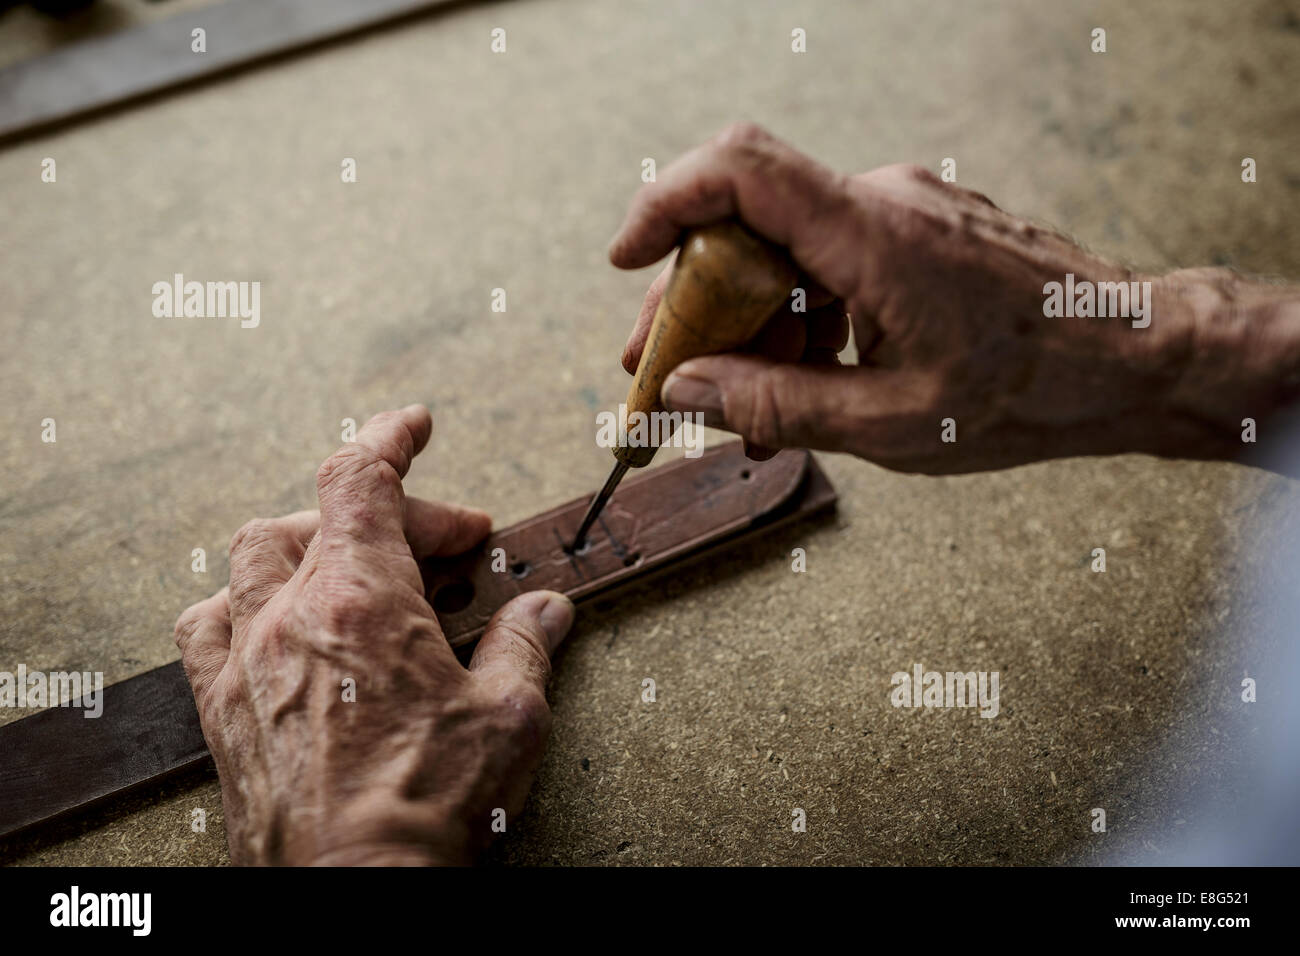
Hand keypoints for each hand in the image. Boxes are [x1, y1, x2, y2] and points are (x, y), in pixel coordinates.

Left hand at [174, 405, 573, 865]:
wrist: (356, 893)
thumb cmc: (426, 808)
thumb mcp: (509, 717)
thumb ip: (525, 645)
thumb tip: (544, 610)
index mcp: (363, 600)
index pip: (363, 477)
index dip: (392, 438)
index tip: (415, 424)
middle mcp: (290, 617)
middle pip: (324, 517)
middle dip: (394, 514)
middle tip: (449, 548)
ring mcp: (245, 663)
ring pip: (253, 558)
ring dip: (310, 543)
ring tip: (357, 568)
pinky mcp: (221, 714)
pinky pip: (204, 628)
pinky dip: (239, 603)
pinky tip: (272, 621)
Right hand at [612, 123, 1299, 472]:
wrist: (1137, 356)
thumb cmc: (1033, 391)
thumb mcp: (893, 422)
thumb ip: (777, 406)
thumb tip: (685, 389)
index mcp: (873, 237)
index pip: (740, 170)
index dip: (664, 202)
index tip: (625, 259)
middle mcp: (882, 204)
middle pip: (747, 225)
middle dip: (693, 301)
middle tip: (662, 373)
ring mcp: (901, 213)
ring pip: (786, 252)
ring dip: (749, 324)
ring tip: (738, 407)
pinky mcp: (915, 234)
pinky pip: (830, 264)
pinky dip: (800, 320)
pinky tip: (798, 385)